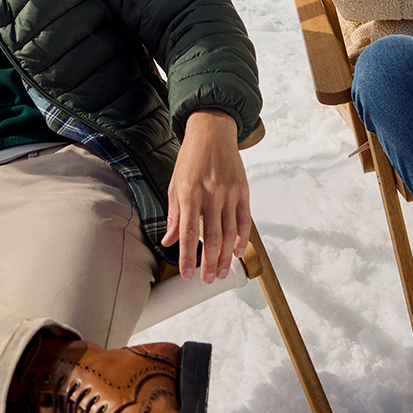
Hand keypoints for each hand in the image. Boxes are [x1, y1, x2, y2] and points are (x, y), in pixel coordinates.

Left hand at [161, 108, 250, 282]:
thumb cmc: (191, 158)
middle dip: (209, 263)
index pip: (187, 232)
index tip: (187, 274)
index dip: (187, 256)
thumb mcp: (175, 184)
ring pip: (229, 233)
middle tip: (207, 279)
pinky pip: (244, 221)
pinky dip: (241, 239)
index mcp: (189, 193)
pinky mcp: (243, 191)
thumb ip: (173, 214)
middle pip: (211, 237)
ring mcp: (229, 193)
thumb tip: (168, 240)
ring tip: (221, 272)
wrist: (212, 132)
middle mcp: (210, 194)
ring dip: (226, 257)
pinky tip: (237, 252)